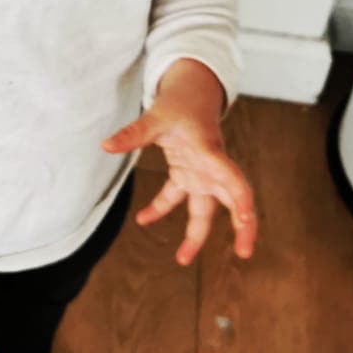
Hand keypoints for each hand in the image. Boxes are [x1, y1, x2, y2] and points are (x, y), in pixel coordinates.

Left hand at [100, 60, 257, 265]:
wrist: (191, 93)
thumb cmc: (180, 104)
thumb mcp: (156, 116)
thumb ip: (133, 134)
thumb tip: (106, 146)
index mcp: (209, 152)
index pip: (232, 177)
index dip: (242, 199)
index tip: (246, 219)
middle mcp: (211, 167)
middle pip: (232, 201)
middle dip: (241, 227)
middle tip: (244, 252)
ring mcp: (201, 173)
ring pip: (205, 209)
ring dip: (196, 234)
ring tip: (182, 259)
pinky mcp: (189, 174)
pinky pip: (178, 198)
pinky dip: (162, 208)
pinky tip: (142, 220)